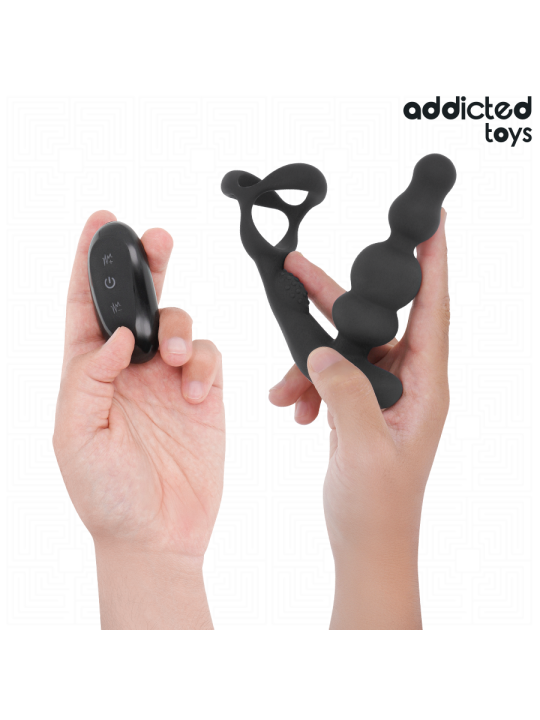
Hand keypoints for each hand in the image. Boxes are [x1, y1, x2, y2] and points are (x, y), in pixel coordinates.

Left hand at [53, 211, 224, 628]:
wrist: (157, 535)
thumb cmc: (105, 494)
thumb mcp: (76, 436)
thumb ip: (90, 378)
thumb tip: (118, 334)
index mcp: (88, 373)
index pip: (86, 307)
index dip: (88, 262)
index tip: (99, 221)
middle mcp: (128, 369)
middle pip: (137, 301)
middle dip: (145, 265)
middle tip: (156, 238)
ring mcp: (167, 380)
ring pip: (179, 323)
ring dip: (181, 328)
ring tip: (178, 359)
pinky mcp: (203, 394)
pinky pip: (211, 356)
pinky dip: (207, 363)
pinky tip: (197, 391)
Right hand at [269, 210, 449, 628]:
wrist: (366, 543)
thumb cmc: (379, 506)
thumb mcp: (365, 449)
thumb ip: (347, 394)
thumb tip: (323, 353)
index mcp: (426, 386)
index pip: (434, 310)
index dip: (433, 263)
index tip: (432, 222)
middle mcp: (408, 382)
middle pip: (375, 320)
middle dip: (334, 298)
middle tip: (297, 266)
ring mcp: (382, 392)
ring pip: (343, 348)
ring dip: (307, 360)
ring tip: (282, 388)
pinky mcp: (360, 404)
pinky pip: (330, 375)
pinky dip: (306, 384)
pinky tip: (288, 407)